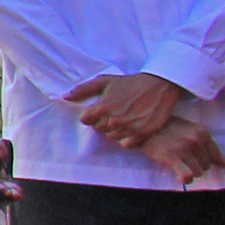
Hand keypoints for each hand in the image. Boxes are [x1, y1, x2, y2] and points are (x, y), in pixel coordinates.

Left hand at [64, 73, 183, 144]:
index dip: (90, 116)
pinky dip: (126, 138)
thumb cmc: (129, 82)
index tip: (97, 111)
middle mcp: (115, 120)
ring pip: (111, 137)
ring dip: (113, 130)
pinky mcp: (142, 134)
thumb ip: (83, 89)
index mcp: (103, 108)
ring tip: (121, 119)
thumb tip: (65, 97)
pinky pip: (126, 144)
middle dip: (101, 123)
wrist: (159, 86)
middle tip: (111, 114)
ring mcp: (129, 128)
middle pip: (99, 130)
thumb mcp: (104, 81)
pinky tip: (130, 127)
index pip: (86, 120)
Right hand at [136, 113, 224, 185]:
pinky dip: (185, 178)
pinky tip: (178, 174)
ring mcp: (185, 148)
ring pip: (198, 172)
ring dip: (188, 171)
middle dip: (195, 164)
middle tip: (181, 156)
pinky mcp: (172, 156)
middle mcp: (196, 139)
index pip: (215, 156)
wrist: (142, 126)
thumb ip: (209, 147)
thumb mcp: (191, 131)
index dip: (203, 159)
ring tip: (177, 162)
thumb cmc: (167, 128)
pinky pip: (187, 175)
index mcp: (203, 132)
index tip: (192, 157)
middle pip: (206, 166)